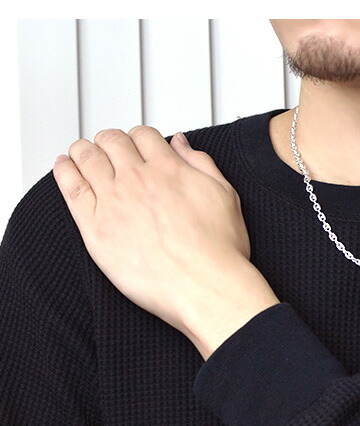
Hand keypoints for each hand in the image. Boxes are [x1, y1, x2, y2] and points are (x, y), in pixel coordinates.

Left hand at [52, 126, 279, 359]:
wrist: (205, 287)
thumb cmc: (219, 250)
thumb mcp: (224, 194)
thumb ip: (200, 163)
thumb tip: (180, 142)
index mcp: (169, 168)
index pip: (143, 135)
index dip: (139, 138)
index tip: (136, 147)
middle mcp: (138, 179)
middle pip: (112, 141)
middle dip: (110, 141)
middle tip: (110, 150)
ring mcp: (113, 202)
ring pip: (87, 158)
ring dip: (84, 151)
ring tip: (83, 154)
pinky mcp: (96, 228)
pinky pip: (71, 189)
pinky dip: (65, 171)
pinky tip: (65, 167)